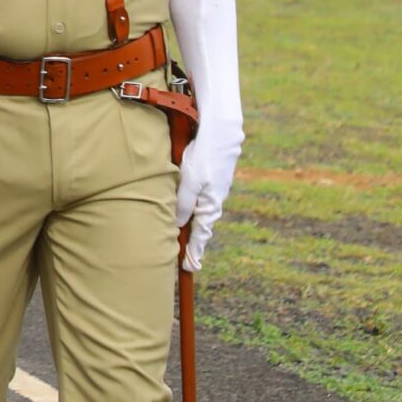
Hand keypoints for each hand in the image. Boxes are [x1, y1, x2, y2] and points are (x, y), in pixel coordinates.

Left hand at [175, 115, 243, 270]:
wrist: (222, 133)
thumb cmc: (204, 157)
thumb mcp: (190, 181)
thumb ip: (184, 203)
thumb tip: (179, 224)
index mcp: (210, 205)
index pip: (201, 235)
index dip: (194, 252)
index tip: (190, 268)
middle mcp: (214, 201)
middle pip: (202, 227)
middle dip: (195, 244)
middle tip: (189, 263)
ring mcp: (214, 191)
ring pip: (202, 214)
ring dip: (194, 228)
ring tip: (187, 244)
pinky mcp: (212, 181)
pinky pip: (202, 201)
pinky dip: (195, 212)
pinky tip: (189, 214)